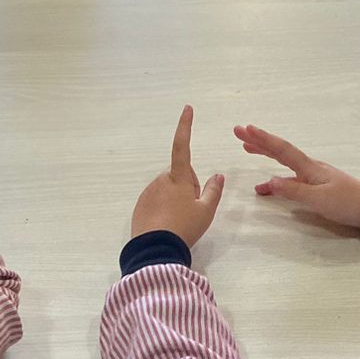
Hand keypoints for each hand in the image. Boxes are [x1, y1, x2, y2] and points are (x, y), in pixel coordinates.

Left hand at [129, 105, 224, 244]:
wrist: (155, 251)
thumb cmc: (184, 228)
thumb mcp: (206, 211)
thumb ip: (213, 191)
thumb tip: (218, 175)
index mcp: (178, 177)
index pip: (182, 145)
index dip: (185, 126)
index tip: (187, 108)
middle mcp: (161, 179)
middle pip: (180, 177)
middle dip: (187, 188)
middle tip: (191, 210)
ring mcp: (148, 192)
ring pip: (168, 190)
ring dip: (175, 199)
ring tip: (178, 221)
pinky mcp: (140, 205)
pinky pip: (156, 201)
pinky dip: (163, 209)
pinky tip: (166, 226)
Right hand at [234, 123, 359, 230]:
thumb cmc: (347, 203)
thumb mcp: (319, 200)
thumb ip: (294, 191)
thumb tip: (269, 181)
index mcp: (309, 168)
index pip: (281, 149)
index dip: (263, 139)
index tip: (245, 129)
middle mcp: (309, 167)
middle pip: (280, 150)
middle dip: (259, 141)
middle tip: (239, 132)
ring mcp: (313, 176)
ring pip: (283, 161)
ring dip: (265, 153)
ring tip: (247, 148)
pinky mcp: (317, 186)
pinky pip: (290, 177)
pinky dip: (276, 179)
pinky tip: (265, 187)